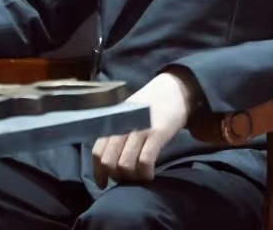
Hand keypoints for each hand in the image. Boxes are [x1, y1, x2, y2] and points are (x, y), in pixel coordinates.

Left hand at [92, 71, 194, 187]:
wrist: (174, 89)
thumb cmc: (150, 104)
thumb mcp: (127, 114)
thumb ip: (116, 131)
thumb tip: (108, 159)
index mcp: (114, 121)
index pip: (97, 151)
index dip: (98, 171)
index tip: (102, 184)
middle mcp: (123, 125)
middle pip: (109, 161)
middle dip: (116, 176)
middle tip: (127, 178)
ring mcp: (139, 129)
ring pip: (125, 164)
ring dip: (132, 177)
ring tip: (140, 176)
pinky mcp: (156, 133)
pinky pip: (145, 162)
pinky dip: (145, 174)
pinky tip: (150, 174)